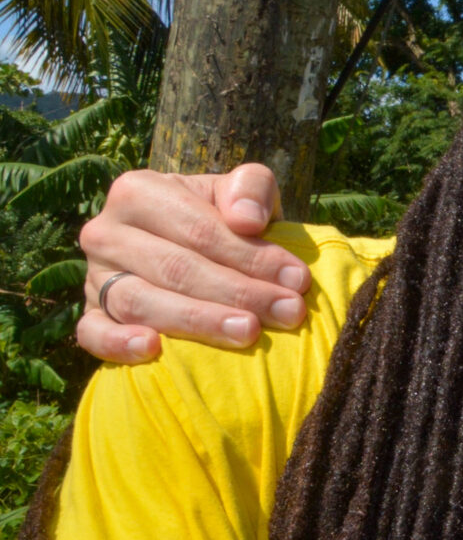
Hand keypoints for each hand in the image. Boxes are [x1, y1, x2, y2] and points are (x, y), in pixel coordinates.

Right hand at [75, 165, 309, 362]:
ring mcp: (93, 275)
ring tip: (248, 333)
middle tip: (288, 312)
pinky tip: (154, 350)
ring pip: (140, 302)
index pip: (201, 230)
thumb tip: (247, 220)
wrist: (193, 244)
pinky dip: (118, 344)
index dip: (252, 256)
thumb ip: (252, 188)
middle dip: (239, 292)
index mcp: (138, 191)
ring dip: (198, 321)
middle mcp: (106, 231)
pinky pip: (92, 333)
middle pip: (176, 268)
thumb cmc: (223, 216)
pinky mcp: (88, 314)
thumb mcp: (242, 191)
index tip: (298, 279)